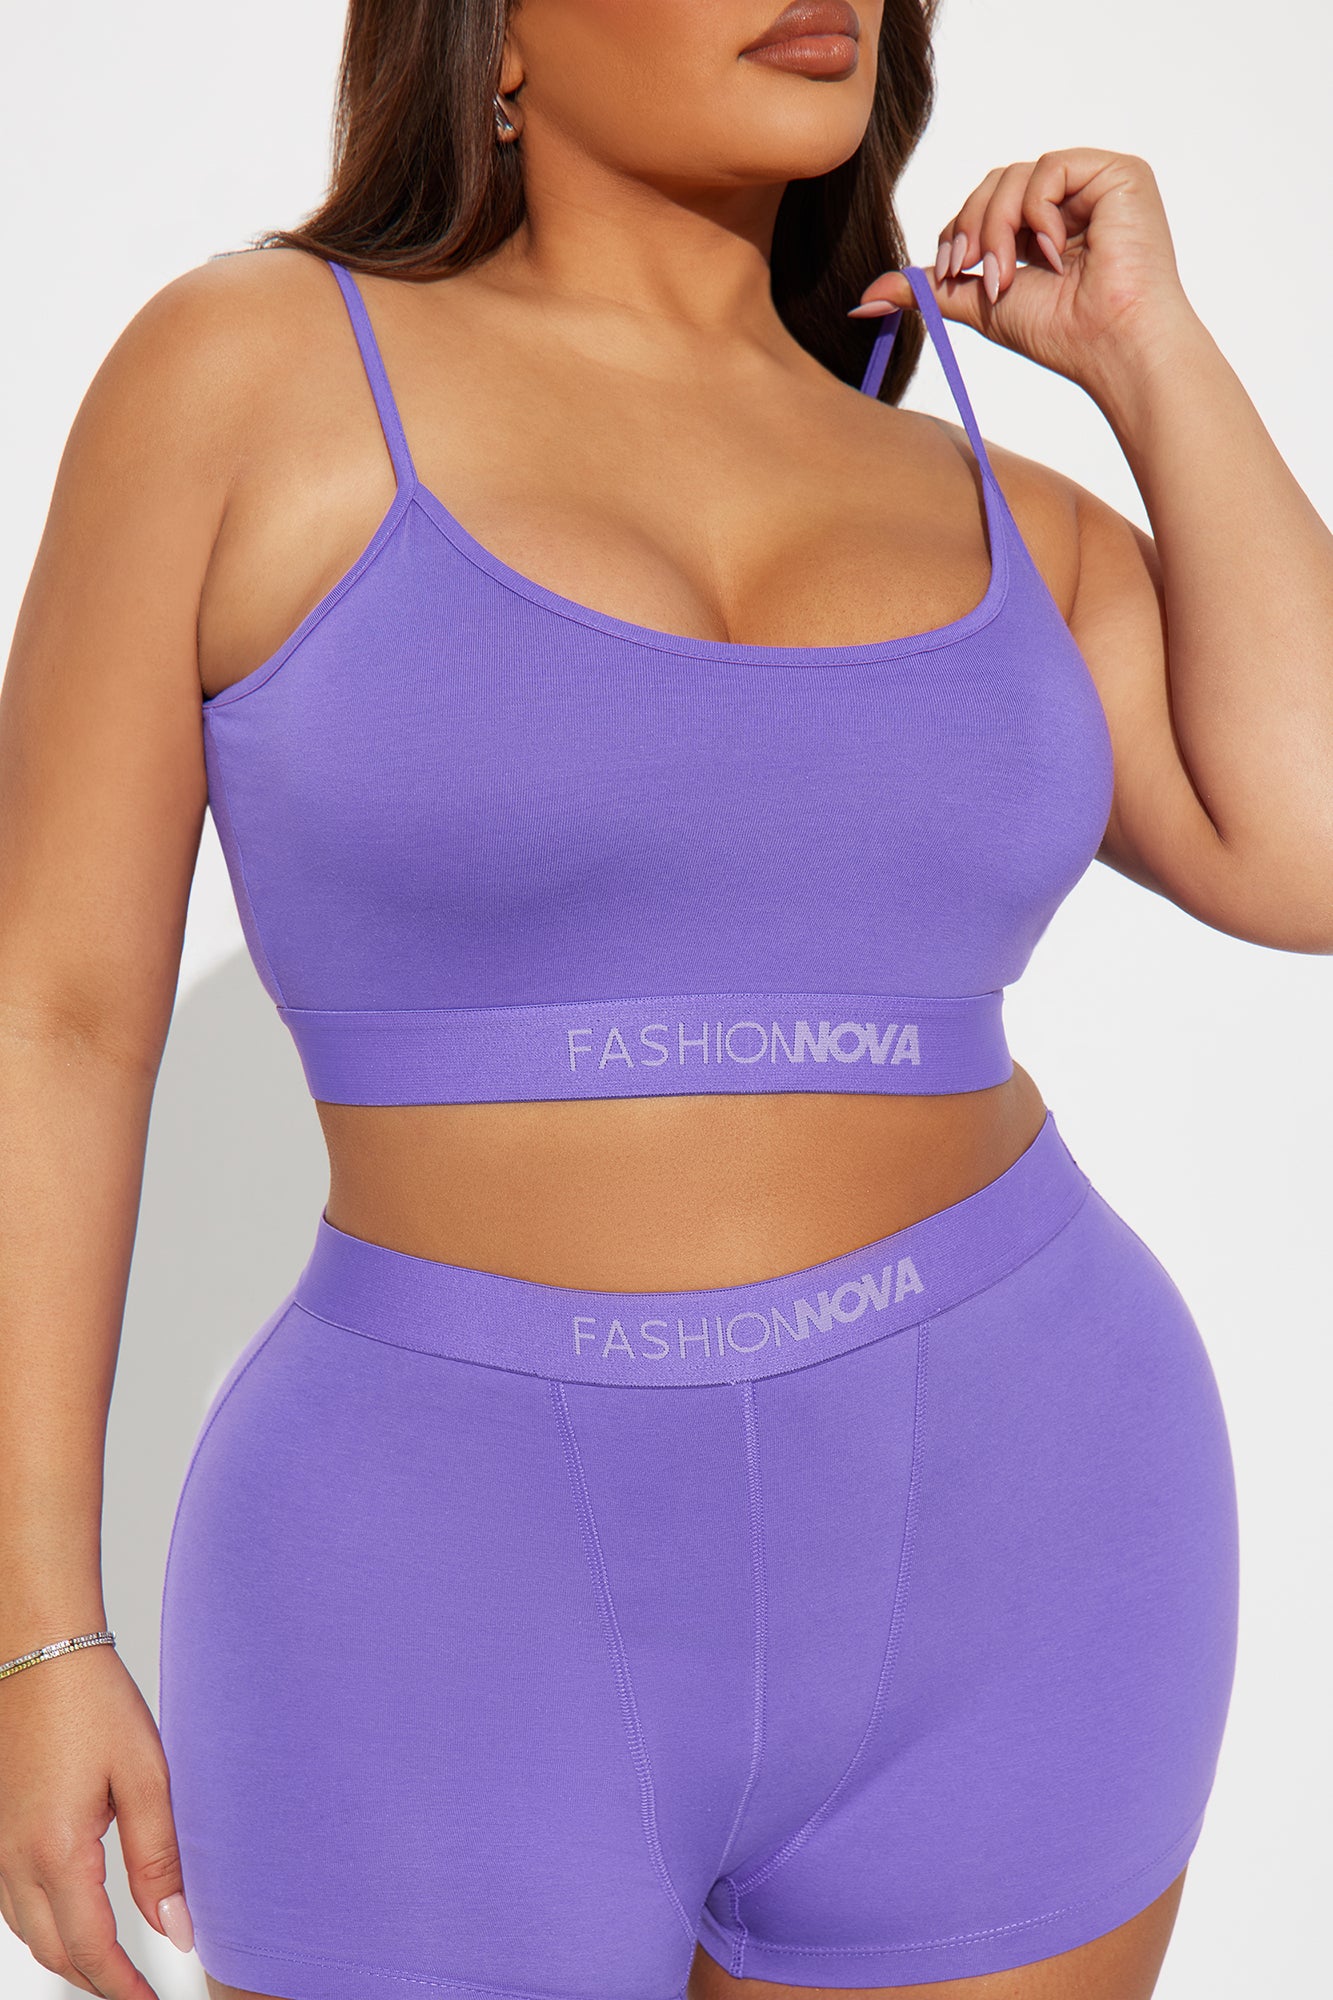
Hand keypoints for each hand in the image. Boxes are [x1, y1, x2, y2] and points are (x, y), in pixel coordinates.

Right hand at [0, 1646, 192, 1996]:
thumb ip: (160, 1858)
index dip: (123, 1987)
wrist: (41, 1650)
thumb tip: (176, 1926)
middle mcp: (16, 1860)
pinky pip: (14, 1901)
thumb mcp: (145, 1776)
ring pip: (30, 1930)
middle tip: (140, 1990)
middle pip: (54, 1951)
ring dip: (69, 1956)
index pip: (90, 1950)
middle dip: (96, 1981)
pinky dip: (45, 1924)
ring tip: (116, 1965)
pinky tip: (74, 1916)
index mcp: (57, 1852)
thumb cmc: (91, 1700)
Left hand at [851, 149, 1198, 387]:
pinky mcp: (1119, 174)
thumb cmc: (1060, 334)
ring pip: (1016, 175)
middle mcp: (1071, 201)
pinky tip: (1053, 252)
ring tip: (1013, 275)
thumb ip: (930, 290)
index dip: (960, 233)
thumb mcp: (980, 305)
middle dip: (974, 230)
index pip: (985, 204)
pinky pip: (1051, 168)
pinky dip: (1037, 213)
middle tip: (982, 277)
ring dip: (999, 227)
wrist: (1110, 347)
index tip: (956, 273)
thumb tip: (863, 300)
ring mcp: (1095, 185)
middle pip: (995, 183)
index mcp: (1043, 227)